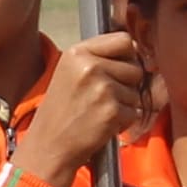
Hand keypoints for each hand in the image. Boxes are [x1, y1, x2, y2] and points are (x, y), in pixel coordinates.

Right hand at [17, 25, 149, 186]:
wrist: (48, 146)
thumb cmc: (60, 111)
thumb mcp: (69, 73)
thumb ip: (98, 58)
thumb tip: (138, 50)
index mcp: (77, 53)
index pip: (124, 40)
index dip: (127, 56)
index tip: (118, 69)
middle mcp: (90, 66)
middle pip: (134, 66)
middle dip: (126, 83)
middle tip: (102, 97)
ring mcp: (102, 89)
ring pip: (136, 91)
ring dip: (124, 104)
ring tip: (98, 111)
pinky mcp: (112, 111)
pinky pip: (134, 112)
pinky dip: (123, 122)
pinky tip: (102, 124)